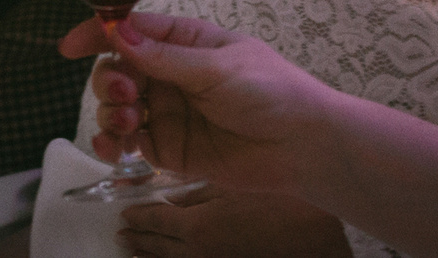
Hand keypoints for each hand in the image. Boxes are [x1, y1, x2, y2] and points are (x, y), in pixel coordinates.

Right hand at [62, 12, 341, 198]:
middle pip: (118, 69)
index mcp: (186, 41)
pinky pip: (129, 143)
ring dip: (111, 114)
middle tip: (123, 95)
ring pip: (118, 107)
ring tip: (129, 125)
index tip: (69, 47)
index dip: (98, 34)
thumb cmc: (270, 92)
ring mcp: (168, 111)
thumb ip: (164, 57)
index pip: (132, 30)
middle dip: (109, 80)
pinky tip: (113, 150)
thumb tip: (117, 31)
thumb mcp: (217, 67)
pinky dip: (113, 145)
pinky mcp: (169, 147)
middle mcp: (171, 73)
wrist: (301, 147)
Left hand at [119, 186, 351, 257]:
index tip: (125, 213)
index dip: (138, 216)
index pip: (156, 221)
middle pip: (158, 246)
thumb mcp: (234, 187)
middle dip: (139, 237)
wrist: (314, 244)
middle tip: (123, 232)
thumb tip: (170, 198)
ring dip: (149, 256)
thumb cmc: (280, 207)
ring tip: (133, 252)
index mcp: (197, 227)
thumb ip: (197, 194)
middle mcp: (197, 253)